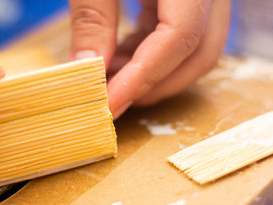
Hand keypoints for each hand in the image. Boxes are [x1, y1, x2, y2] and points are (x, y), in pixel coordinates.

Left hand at [69, 0, 229, 118]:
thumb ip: (93, 19)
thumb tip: (87, 68)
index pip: (179, 39)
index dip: (143, 77)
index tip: (111, 103)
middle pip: (200, 52)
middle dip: (155, 84)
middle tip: (114, 98)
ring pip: (195, 48)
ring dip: (154, 72)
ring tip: (112, 76)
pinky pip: (184, 34)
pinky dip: (154, 53)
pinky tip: (123, 55)